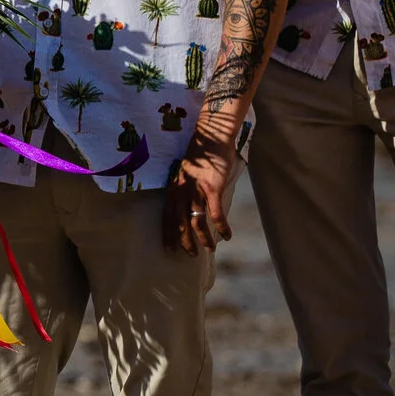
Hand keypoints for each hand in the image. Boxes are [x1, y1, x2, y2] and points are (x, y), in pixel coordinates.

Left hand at [163, 122, 239, 253]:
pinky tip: (227, 235)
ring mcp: (196, 191)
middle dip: (185, 242)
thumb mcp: (186, 175)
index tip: (169, 250)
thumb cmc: (201, 159)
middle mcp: (182, 192)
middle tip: (191, 255)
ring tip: (210, 249)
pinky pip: (215, 214)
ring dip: (204, 238)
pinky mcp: (212, 189)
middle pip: (180, 223)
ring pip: (197, 222)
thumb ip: (186, 192)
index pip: (167, 217)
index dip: (168, 234)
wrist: (212, 140)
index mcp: (174, 189)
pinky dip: (221, 227)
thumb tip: (192, 209)